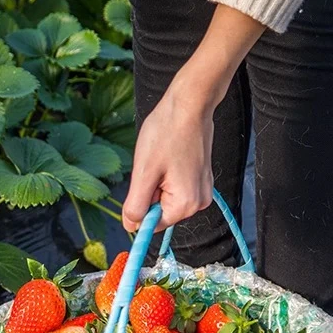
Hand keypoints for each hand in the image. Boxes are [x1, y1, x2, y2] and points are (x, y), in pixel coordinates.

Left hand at [123, 4, 265, 232]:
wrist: (190, 104)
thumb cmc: (166, 133)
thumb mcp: (143, 173)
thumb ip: (136, 206)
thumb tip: (131, 228)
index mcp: (186, 205)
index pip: (152, 224)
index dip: (141, 205)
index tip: (144, 179)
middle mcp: (199, 203)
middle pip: (160, 211)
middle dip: (150, 191)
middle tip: (153, 165)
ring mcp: (202, 190)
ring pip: (165, 198)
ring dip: (157, 182)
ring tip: (162, 159)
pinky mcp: (201, 179)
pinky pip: (175, 187)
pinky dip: (165, 176)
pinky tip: (169, 156)